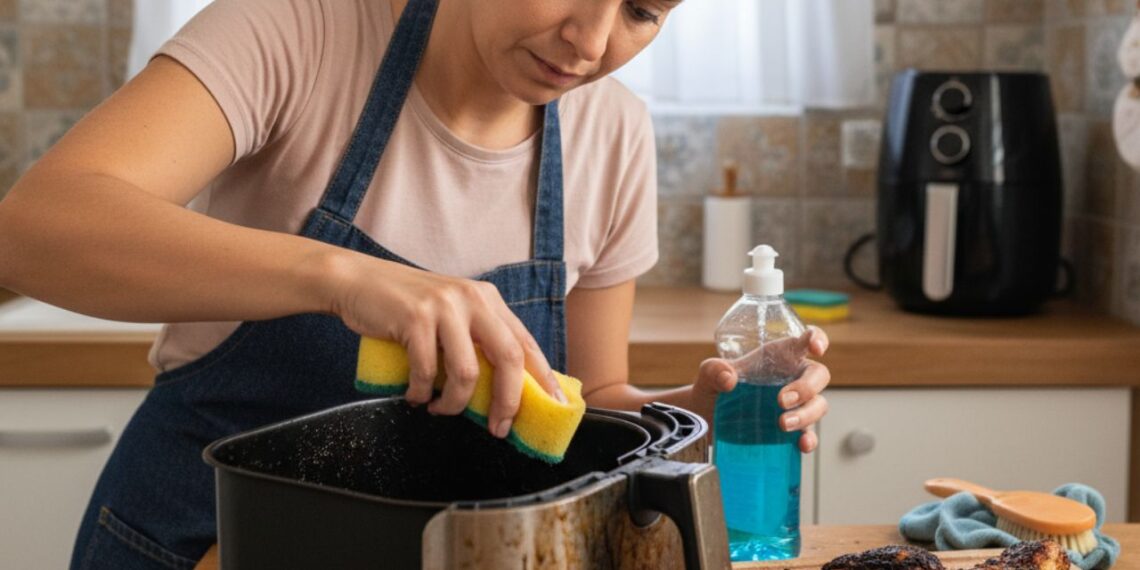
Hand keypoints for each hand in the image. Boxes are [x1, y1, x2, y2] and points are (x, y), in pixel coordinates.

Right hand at [331, 253, 564, 438]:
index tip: (555, 406)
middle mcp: (472, 299)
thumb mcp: (452, 313)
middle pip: (507, 358)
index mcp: (488, 300)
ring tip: (438, 409)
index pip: (525, 343)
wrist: (358, 280)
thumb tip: (505, 388)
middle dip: (507, 401)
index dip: (543, 378)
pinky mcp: (415, 318)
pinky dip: (420, 393)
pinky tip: (414, 396)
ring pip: (466, 373)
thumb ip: (477, 338)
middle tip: (498, 428)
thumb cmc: (405, 306)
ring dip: (453, 403)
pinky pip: (426, 371)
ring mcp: (444, 307)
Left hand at [689, 326, 830, 452]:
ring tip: (783, 424)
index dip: (817, 339)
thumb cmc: (716, 386)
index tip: (816, 349)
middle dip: (806, 388)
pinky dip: (810, 439)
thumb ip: (715, 369)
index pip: (807, 339)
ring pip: (819, 405)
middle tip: (781, 400)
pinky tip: (802, 445)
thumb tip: (729, 379)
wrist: (708, 419)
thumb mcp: (709, 373)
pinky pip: (810, 433)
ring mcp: (797, 404)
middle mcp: (795, 377)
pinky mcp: (794, 429)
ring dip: (806, 415)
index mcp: (782, 355)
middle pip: (819, 375)